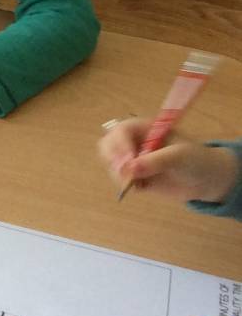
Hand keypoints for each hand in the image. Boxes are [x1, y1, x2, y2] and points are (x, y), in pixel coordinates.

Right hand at [99, 117, 239, 201]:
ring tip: (138, 182)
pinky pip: (119, 178)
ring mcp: (132, 158)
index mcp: (144, 128)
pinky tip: (142, 187)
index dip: (120, 144)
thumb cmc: (196, 159)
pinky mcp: (133, 175)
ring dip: (119, 174)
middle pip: (108, 145)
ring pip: (111, 163)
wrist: (206, 179)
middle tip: (123, 173)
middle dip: (113, 159)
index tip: (128, 161)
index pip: (121, 131)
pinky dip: (125, 184)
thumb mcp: (179, 157)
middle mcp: (134, 141)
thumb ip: (155, 161)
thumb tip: (129, 169)